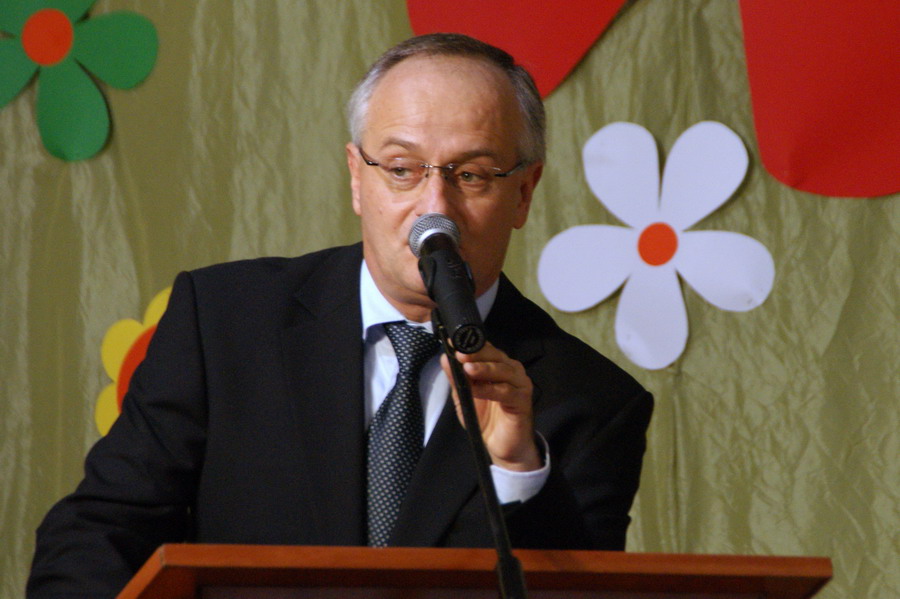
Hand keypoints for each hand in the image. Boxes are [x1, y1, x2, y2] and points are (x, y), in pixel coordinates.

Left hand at [440, 342, 540, 471]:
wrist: (502, 446)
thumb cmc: (485, 418)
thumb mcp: (464, 397)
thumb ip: (456, 378)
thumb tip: (445, 358)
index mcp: (498, 366)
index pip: (485, 349)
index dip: (470, 345)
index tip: (453, 344)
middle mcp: (511, 370)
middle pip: (495, 356)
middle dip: (477, 354)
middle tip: (460, 354)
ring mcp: (519, 384)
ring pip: (503, 370)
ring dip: (484, 369)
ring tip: (467, 369)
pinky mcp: (523, 400)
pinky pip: (506, 391)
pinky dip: (489, 389)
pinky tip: (476, 390)